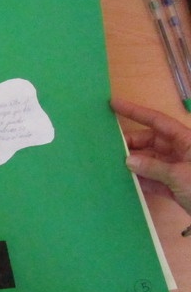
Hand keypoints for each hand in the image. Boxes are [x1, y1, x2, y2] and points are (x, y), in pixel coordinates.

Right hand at [110, 98, 190, 216]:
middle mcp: (181, 152)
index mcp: (186, 141)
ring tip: (113, 167)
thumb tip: (128, 160)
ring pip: (150, 162)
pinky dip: (141, 181)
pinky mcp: (176, 187)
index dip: (135, 111)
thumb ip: (153, 167)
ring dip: (134, 165)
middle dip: (131, 145)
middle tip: (109, 150)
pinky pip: (154, 180)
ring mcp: (178, 169)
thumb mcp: (180, 176)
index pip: (157, 121)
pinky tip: (126, 183)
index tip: (114, 104)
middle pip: (150, 142)